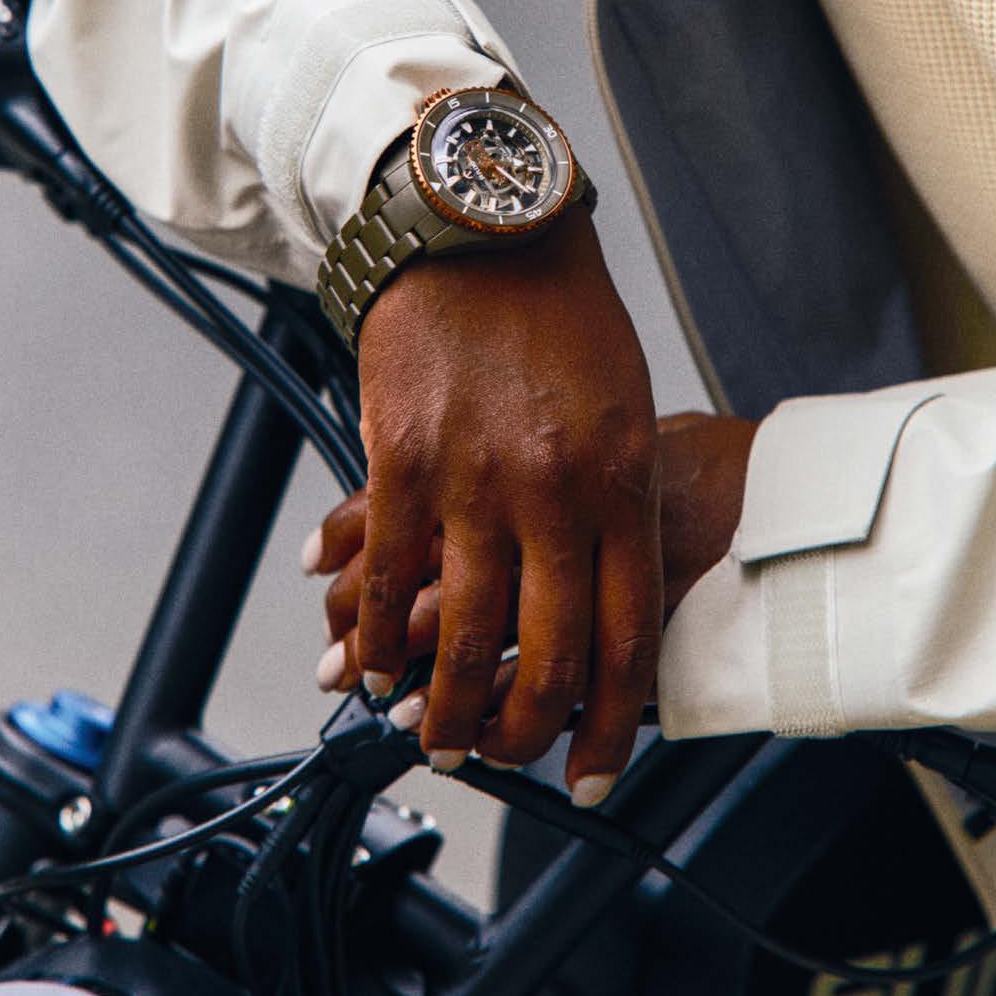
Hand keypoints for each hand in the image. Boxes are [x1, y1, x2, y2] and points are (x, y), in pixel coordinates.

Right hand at [323, 204, 662, 804]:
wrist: (479, 225)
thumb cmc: (561, 311)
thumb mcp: (627, 403)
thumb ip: (617, 499)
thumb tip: (606, 587)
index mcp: (623, 480)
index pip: (626, 634)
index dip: (608, 722)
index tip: (588, 771)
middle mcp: (554, 492)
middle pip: (544, 653)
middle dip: (522, 732)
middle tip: (505, 762)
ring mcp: (475, 480)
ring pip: (459, 631)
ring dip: (443, 703)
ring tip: (435, 738)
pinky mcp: (402, 460)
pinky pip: (386, 572)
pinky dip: (374, 631)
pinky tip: (369, 663)